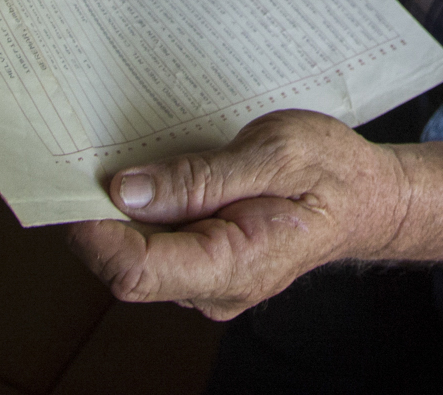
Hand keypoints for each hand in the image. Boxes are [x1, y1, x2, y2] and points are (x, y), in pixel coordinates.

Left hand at [64, 111, 410, 319]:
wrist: (367, 196)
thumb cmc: (330, 172)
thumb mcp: (274, 154)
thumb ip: (200, 178)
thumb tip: (127, 191)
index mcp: (234, 266)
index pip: (136, 271)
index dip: (95, 233)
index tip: (75, 185)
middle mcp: (213, 288)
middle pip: (127, 266)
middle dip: (101, 217)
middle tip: (89, 156)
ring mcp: (207, 281)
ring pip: (137, 255)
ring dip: (122, 212)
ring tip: (129, 158)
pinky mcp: (204, 263)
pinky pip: (157, 245)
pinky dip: (143, 212)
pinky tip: (153, 175)